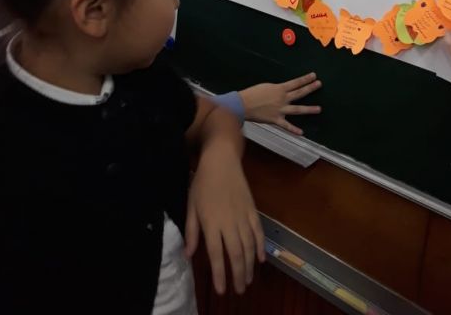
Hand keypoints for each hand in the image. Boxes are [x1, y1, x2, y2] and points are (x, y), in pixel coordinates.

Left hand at [185, 144, 264, 294]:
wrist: (222, 160)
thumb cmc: (202, 182)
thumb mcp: (191, 206)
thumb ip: (192, 231)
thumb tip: (189, 254)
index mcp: (212, 223)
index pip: (217, 255)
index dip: (220, 275)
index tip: (221, 290)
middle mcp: (229, 223)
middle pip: (236, 255)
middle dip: (238, 275)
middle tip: (239, 290)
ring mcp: (243, 216)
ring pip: (249, 246)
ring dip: (250, 266)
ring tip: (248, 280)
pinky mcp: (252, 210)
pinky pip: (259, 232)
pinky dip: (261, 247)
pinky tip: (262, 259)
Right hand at [239, 73, 321, 134]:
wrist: (243, 104)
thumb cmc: (252, 94)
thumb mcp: (266, 86)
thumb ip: (277, 89)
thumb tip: (284, 90)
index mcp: (280, 89)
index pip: (296, 82)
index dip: (305, 79)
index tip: (313, 76)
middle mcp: (282, 99)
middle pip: (299, 93)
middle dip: (310, 88)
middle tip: (319, 85)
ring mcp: (280, 110)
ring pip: (297, 110)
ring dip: (309, 109)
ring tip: (319, 109)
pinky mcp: (276, 119)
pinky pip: (286, 125)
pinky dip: (294, 130)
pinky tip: (301, 132)